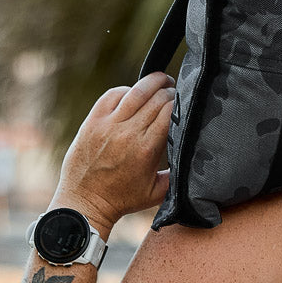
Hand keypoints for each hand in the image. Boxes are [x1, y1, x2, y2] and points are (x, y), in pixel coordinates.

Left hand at [51, 72, 174, 233]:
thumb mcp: (158, 191)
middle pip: (156, 98)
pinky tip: (134, 93)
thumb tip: (196, 158)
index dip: (181, 102)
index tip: (186, 103)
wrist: (84, 202)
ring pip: (135, 91)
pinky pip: (112, 95)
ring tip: (161, 80)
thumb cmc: (123, 199)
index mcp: (147, 149)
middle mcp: (128, 133)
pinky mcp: (92, 121)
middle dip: (170, 91)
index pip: (170, 112)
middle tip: (176, 91)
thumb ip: (178, 175)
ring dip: (152, 81)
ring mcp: (107, 125)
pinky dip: (127, 90)